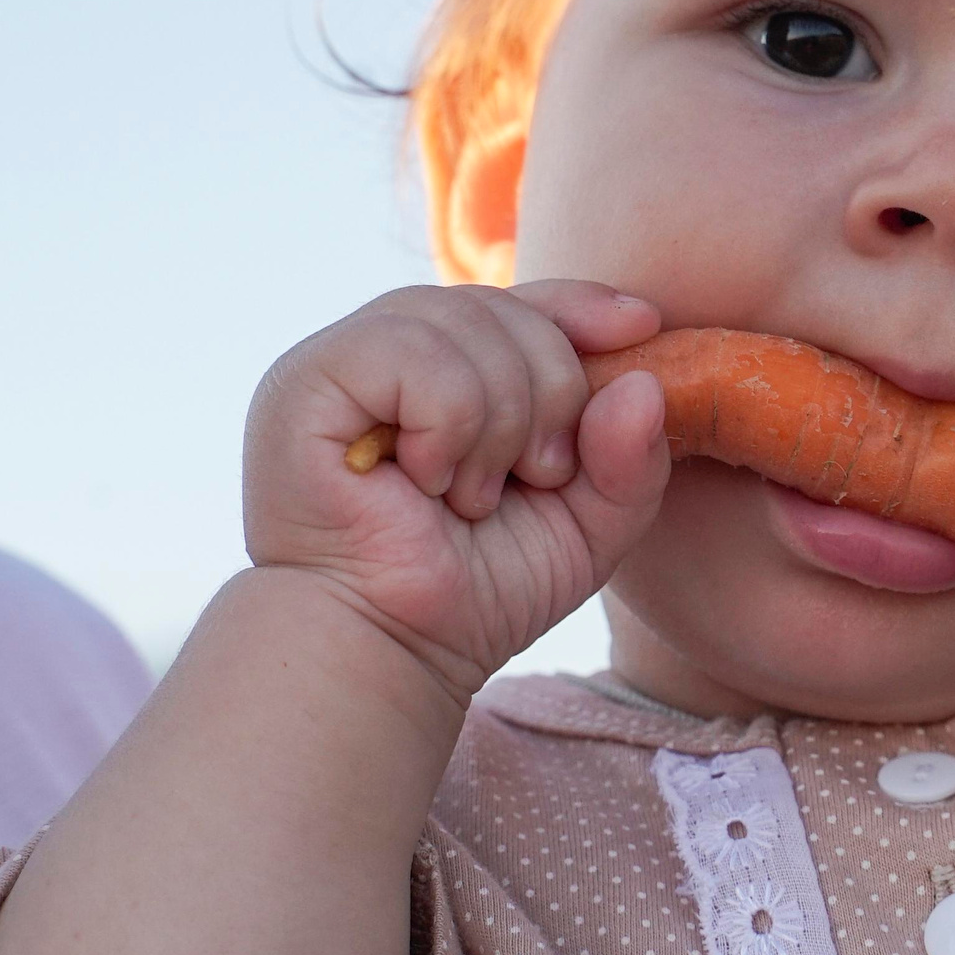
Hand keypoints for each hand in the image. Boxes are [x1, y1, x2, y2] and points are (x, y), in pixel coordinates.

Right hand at [241, 281, 669, 700]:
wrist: (388, 652)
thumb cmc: (476, 593)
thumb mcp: (585, 527)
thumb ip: (630, 460)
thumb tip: (645, 383)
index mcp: (448, 369)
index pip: (523, 302)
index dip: (583, 306)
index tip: (644, 326)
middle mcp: (391, 350)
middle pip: (507, 309)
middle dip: (553, 394)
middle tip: (534, 477)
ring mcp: (343, 357)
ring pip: (466, 321)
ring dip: (499, 423)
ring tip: (471, 497)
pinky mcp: (309, 378)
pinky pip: (415, 353)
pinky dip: (449, 425)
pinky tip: (427, 482)